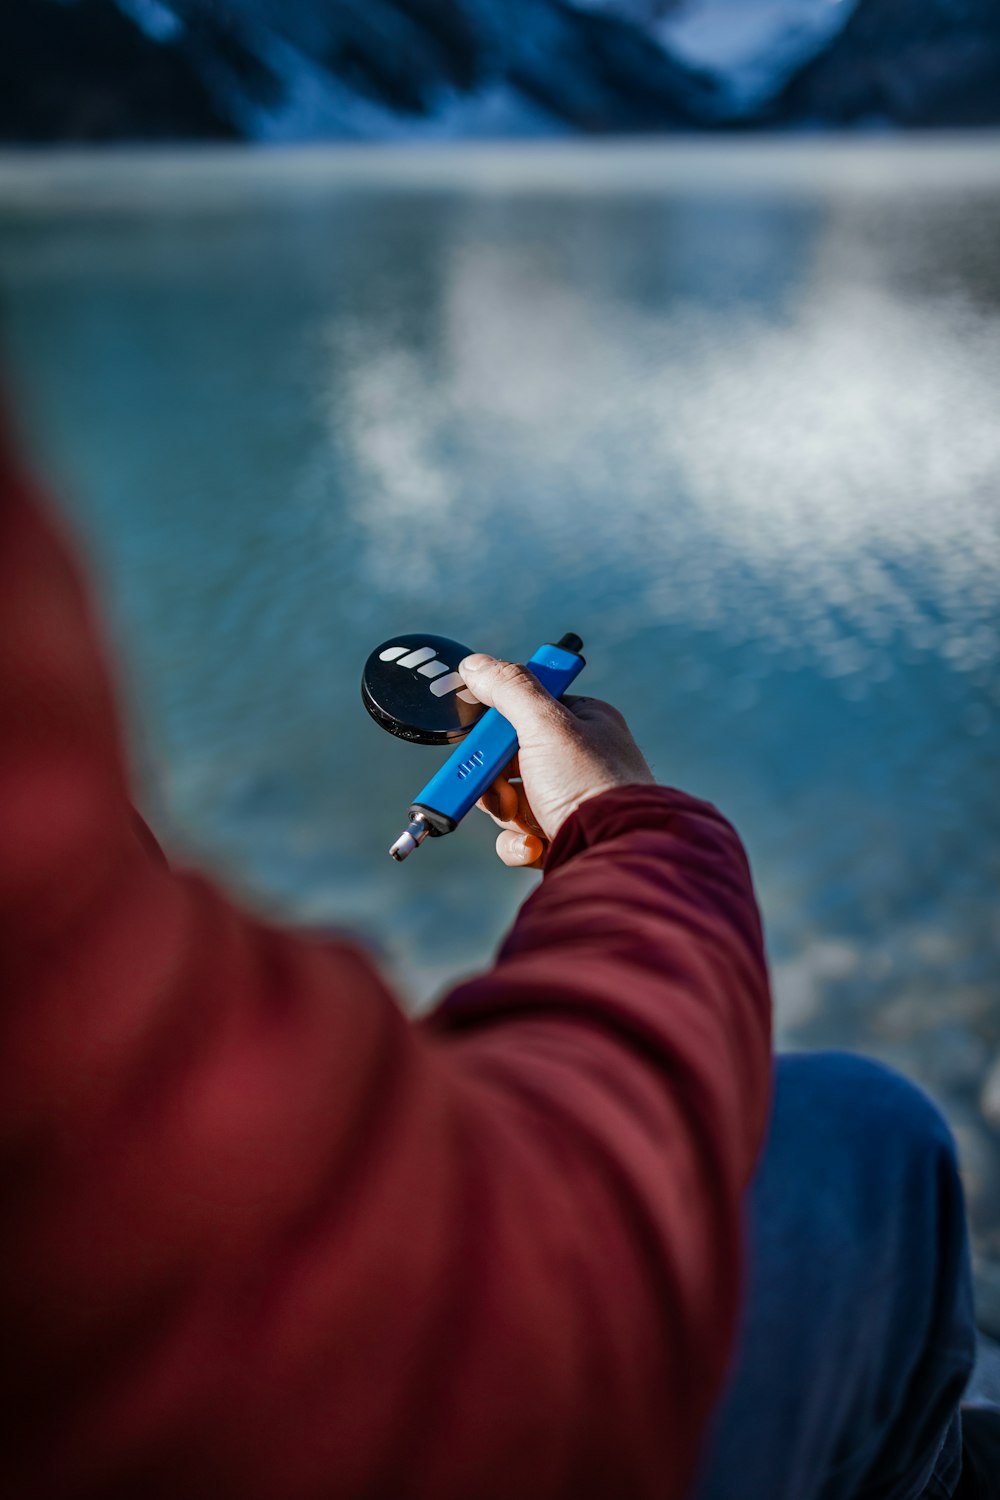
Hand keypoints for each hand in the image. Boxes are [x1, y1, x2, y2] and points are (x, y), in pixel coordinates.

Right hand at [457, 654, 654, 869]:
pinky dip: (518, 843)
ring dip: (507, 812)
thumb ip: (510, 690)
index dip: (498, 724)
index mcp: (584, 722)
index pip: (527, 708)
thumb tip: (476, 664)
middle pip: (510, 758)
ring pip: (510, 799)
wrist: (616, 856)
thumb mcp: (547, 725)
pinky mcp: (562, 838)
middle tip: (497, 787)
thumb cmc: (589, 785)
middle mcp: (580, 760)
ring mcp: (571, 801)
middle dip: (496, 778)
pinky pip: (521, 836)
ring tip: (522, 819)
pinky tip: (534, 846)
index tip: (482, 737)